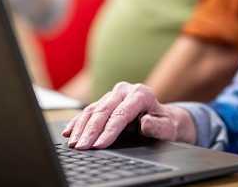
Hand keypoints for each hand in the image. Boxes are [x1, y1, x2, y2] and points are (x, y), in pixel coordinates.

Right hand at [62, 82, 196, 149]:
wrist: (163, 118)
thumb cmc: (166, 124)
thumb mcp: (169, 128)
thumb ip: (158, 126)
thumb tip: (145, 123)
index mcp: (141, 94)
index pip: (121, 114)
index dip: (109, 131)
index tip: (99, 145)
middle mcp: (125, 90)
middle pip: (103, 111)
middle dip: (91, 131)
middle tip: (82, 148)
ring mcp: (113, 95)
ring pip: (93, 110)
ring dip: (81, 128)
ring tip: (73, 144)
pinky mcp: (105, 101)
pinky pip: (88, 111)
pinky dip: (78, 122)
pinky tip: (68, 132)